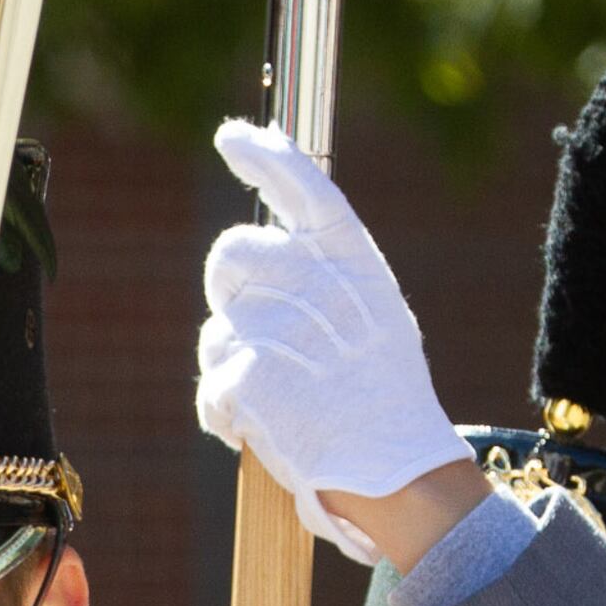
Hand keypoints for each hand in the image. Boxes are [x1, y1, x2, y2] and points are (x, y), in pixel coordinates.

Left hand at [196, 119, 477, 563]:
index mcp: (351, 258)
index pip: (302, 182)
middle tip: (268, 343)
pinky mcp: (247, 372)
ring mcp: (276, 323)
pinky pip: (211, 384)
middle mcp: (313, 278)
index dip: (263, 154)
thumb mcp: (374, 317)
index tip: (231, 136)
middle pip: (230, 257)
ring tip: (279, 402)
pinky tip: (260, 431)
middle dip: (233, 297)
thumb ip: (322, 279)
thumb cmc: (385, 401)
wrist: (394, 469)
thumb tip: (259, 257)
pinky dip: (225, 414)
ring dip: (233, 368)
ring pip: (216, 330)